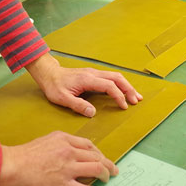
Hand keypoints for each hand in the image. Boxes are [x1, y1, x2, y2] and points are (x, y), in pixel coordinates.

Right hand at [0, 131, 116, 185]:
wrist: (12, 165)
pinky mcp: (64, 185)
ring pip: (98, 169)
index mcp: (64, 139)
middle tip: (113, 171)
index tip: (101, 159)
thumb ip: (59, 144)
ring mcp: (68, 168)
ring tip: (106, 180)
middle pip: (97, 156)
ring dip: (106, 176)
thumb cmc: (23, 155)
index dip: (98, 153)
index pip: (88, 145)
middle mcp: (69, 151)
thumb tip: (69, 152)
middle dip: (108, 164)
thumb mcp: (44, 140)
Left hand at [26, 54, 141, 117]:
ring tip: (135, 96)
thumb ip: (78, 105)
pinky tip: (123, 91)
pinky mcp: (93, 75)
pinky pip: (110, 77)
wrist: (49, 74)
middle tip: (136, 100)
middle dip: (128, 89)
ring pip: (115, 76)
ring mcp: (93, 73)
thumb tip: (93, 112)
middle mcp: (93, 73)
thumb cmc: (54, 86)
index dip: (118, 96)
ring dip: (126, 86)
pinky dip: (120, 84)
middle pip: (116, 78)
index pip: (108, 86)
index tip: (124, 106)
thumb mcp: (62, 98)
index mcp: (87, 79)